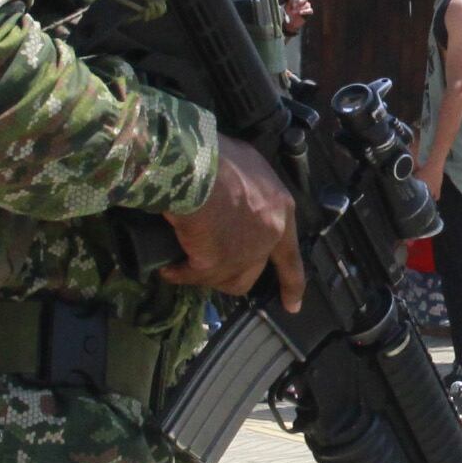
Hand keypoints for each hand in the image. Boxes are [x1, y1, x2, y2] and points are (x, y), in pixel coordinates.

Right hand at [161, 136, 305, 296]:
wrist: (196, 167)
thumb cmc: (220, 156)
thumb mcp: (246, 163)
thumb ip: (249, 187)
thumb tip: (233, 196)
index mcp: (281, 210)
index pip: (291, 255)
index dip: (292, 283)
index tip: (293, 306)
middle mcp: (268, 236)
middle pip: (253, 271)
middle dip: (232, 271)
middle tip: (211, 267)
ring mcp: (244, 254)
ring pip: (227, 280)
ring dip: (207, 275)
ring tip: (187, 265)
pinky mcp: (215, 264)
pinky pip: (194, 276)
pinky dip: (179, 273)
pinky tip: (168, 269)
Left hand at [284, 0, 312, 35]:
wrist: (291, 24)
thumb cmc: (289, 14)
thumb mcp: (287, 7)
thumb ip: (289, 2)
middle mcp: (303, 2)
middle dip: (301, 0)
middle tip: (296, 4)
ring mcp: (306, 7)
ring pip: (307, 4)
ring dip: (301, 7)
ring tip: (296, 11)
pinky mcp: (308, 12)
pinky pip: (309, 10)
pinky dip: (305, 11)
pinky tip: (301, 13)